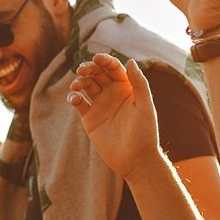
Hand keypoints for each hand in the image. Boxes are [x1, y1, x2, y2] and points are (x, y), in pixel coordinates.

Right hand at [67, 55, 160, 179]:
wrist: (135, 160)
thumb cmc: (145, 134)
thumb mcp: (145, 107)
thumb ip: (139, 84)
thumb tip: (130, 61)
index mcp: (127, 88)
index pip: (114, 68)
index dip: (105, 60)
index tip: (97, 58)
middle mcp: (112, 94)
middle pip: (97, 74)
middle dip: (89, 68)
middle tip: (82, 69)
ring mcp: (100, 106)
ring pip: (86, 86)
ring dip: (79, 81)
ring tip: (77, 84)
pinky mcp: (89, 119)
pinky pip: (78, 103)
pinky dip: (73, 98)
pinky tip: (74, 99)